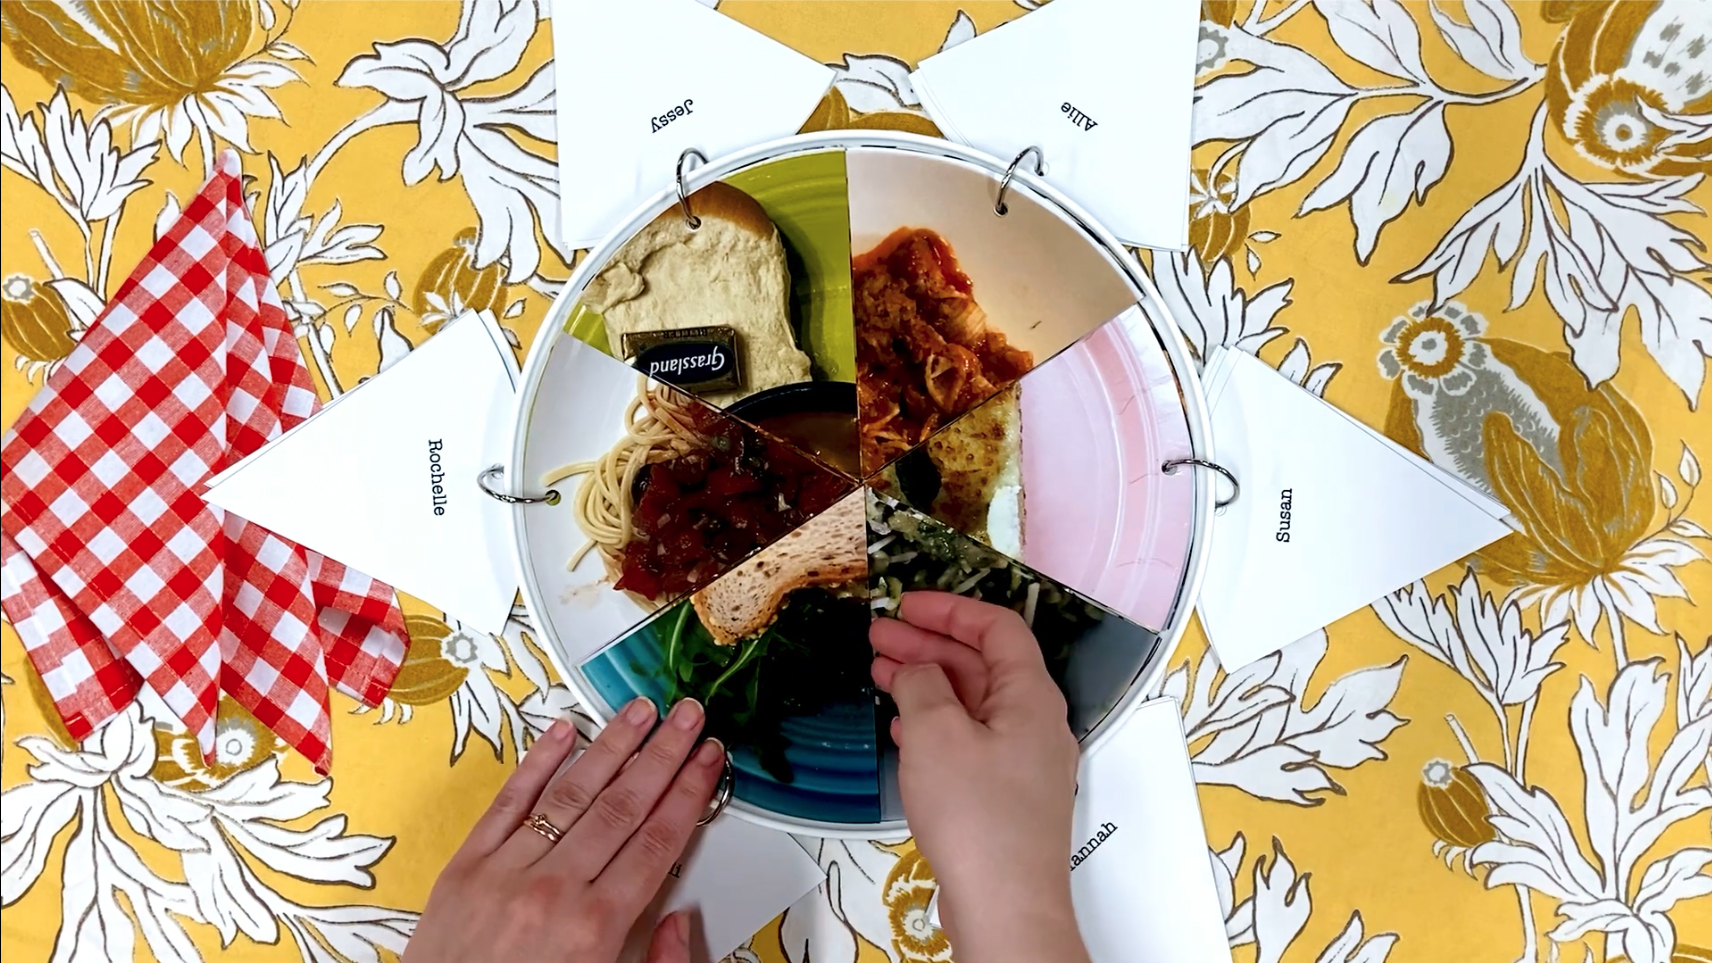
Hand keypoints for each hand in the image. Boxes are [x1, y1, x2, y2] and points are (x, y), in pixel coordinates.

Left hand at [406, 697, 724, 962]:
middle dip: (664, 754)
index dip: (690, 793)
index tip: (709, 760)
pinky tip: (563, 730)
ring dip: (612, 745)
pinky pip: (509, 802)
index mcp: (595, 928)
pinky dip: (538, 762)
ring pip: (571, 793)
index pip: (658, 841)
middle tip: (688, 716)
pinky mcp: (465, 867)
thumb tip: (682, 922)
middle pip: (624, 805)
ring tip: (640, 711)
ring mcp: (505, 872)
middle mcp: (552, 890)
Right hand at [871, 592, 1088, 962]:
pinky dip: (934, 723)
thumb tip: (914, 672)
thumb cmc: (980, 820)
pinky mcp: (1006, 797)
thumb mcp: (935, 734)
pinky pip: (970, 741)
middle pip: (982, 664)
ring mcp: (1023, 762)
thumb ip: (920, 686)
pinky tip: (903, 727)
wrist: (1005, 906)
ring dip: (926, 683)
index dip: (950, 609)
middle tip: (878, 635)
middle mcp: (1035, 724)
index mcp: (1031, 696)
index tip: (907, 603)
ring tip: (879, 673)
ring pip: (972, 703)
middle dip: (928, 645)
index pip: (997, 627)